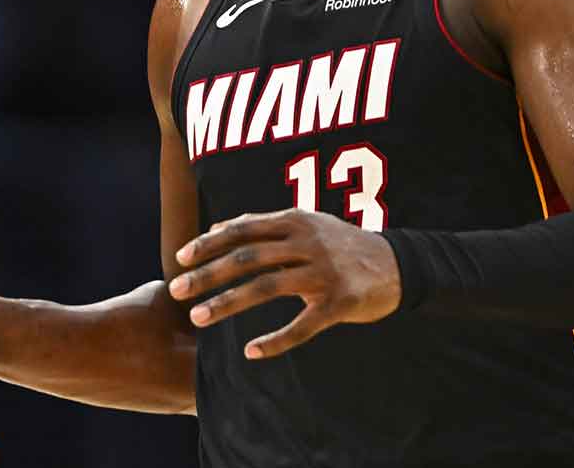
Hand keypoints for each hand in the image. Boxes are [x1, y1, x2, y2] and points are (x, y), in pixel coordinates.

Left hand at [167, 209, 400, 359]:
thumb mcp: (304, 224)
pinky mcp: (339, 303)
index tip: (180, 259)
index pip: (241, 230)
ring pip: (266, 288)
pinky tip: (251, 352)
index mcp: (294, 221)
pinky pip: (302, 326)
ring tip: (198, 317)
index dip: (207, 244)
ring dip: (227, 303)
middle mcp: (306, 243)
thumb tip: (215, 228)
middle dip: (207, 274)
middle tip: (177, 290)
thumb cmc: (339, 244)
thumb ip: (262, 226)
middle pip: (246, 258)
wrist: (396, 264)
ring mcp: (323, 273)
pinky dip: (275, 340)